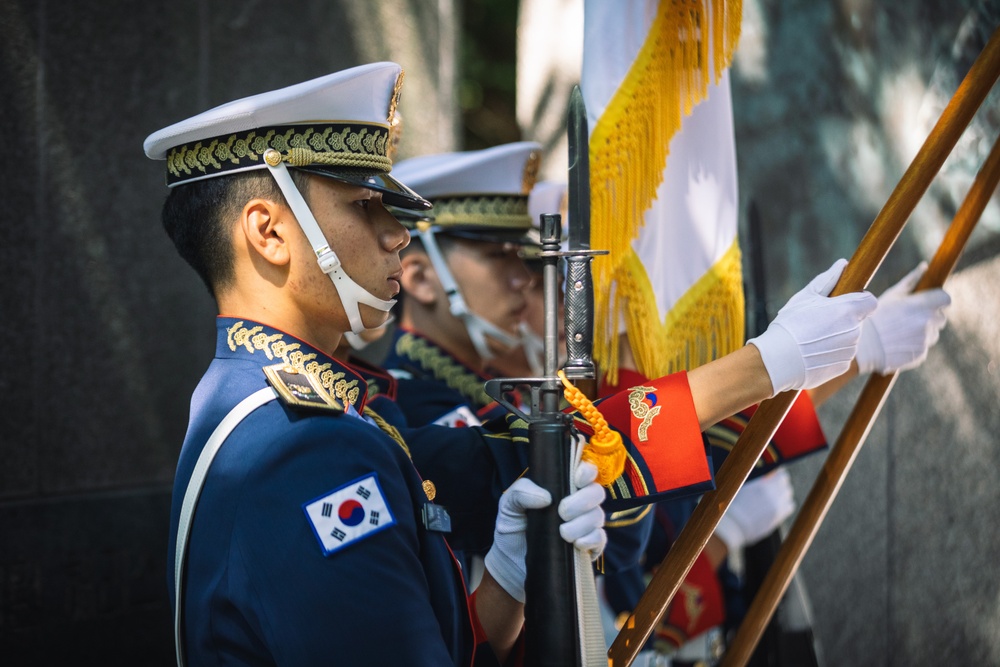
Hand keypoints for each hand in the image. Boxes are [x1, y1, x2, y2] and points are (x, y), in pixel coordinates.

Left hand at [484, 462, 606, 601]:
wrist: (511, 564)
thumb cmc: (512, 528)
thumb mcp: (508, 505)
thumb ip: (521, 492)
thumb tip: (546, 497)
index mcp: (562, 487)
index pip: (585, 471)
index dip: (587, 471)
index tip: (577, 479)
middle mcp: (578, 504)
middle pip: (596, 493)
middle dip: (582, 501)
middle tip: (562, 512)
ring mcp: (584, 526)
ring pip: (598, 516)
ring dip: (582, 524)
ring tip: (562, 533)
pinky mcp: (588, 547)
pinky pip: (600, 539)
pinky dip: (591, 539)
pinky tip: (577, 544)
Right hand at [714, 468, 794, 551]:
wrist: (733, 525)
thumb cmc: (733, 504)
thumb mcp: (742, 486)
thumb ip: (757, 480)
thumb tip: (767, 475)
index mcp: (763, 486)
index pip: (780, 474)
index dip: (777, 473)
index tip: (773, 474)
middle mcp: (773, 496)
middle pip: (785, 484)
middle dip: (780, 483)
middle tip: (772, 484)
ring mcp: (777, 507)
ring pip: (788, 495)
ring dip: (782, 493)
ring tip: (773, 496)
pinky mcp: (778, 517)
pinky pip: (789, 506)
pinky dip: (785, 504)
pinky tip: (776, 505)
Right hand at [748, 259, 876, 394]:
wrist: (779, 360)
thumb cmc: (790, 325)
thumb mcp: (806, 297)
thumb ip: (828, 279)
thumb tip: (843, 263)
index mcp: (848, 310)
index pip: (870, 301)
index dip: (858, 300)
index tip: (842, 302)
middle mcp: (855, 330)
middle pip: (856, 321)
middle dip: (842, 319)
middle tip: (817, 322)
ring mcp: (850, 350)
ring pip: (849, 338)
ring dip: (836, 336)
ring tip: (811, 339)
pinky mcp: (843, 366)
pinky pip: (841, 355)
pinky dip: (830, 353)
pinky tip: (812, 353)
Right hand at [855, 262, 949, 374]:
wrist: (863, 345)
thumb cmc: (876, 316)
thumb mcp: (892, 295)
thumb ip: (911, 280)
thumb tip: (925, 266)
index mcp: (923, 304)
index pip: (945, 299)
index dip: (938, 300)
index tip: (928, 303)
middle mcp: (928, 321)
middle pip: (940, 317)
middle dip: (929, 316)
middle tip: (908, 318)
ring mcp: (926, 339)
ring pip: (933, 333)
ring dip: (923, 331)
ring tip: (900, 331)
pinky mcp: (921, 353)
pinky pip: (924, 346)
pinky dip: (914, 344)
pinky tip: (898, 342)